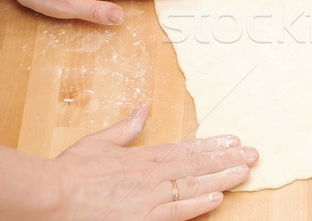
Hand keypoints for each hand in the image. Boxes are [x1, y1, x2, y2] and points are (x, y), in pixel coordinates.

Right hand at [47, 104, 257, 219]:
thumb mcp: (100, 141)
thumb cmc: (73, 171)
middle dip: (228, 160)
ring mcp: (149, 198)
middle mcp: (152, 175)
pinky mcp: (143, 219)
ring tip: (245, 172)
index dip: (213, 145)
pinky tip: (218, 199)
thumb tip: (143, 107)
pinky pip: (176, 212)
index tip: (234, 141)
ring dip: (222, 179)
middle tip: (253, 155)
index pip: (188, 148)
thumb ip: (127, 126)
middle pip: (198, 166)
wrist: (52, 196)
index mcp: (145, 157)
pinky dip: (198, 206)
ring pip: (194, 186)